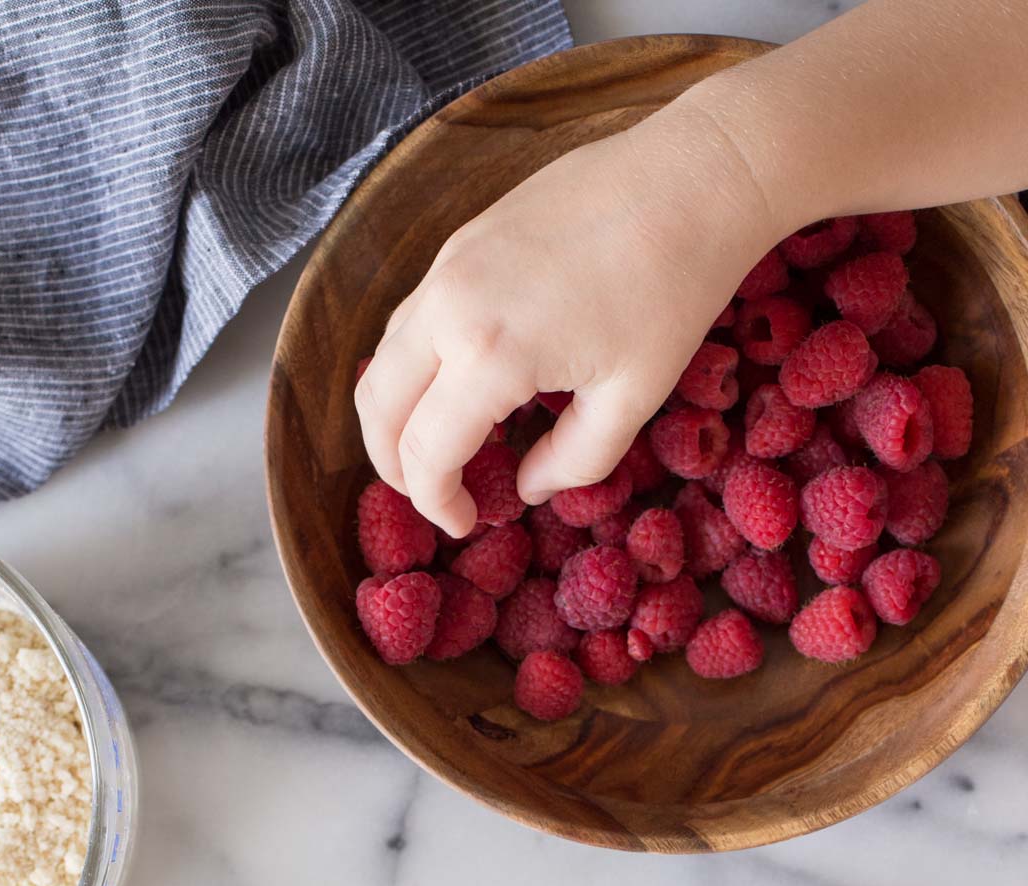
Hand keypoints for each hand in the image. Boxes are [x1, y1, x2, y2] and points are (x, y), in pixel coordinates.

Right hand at [355, 94, 779, 537]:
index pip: (425, 452)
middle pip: (376, 406)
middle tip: (435, 494)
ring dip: (395, 414)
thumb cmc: (674, 289)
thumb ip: (573, 461)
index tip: (467, 524)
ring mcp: (449, 264)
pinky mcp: (462, 240)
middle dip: (394, 466)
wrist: (693, 176)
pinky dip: (414, 365)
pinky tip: (461, 386)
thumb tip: (530, 488)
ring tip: (441, 446)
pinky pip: (410, 317)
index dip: (436, 503)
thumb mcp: (632, 399)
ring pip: (383, 358)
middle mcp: (450, 306)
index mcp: (490, 355)